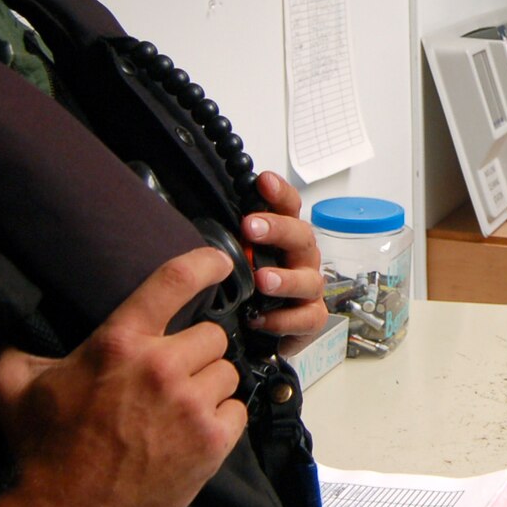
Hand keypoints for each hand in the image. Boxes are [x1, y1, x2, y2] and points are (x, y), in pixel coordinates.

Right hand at [0, 248, 246, 506]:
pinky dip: (222, 419)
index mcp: (118, 342)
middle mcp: (161, 367)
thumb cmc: (41, 449)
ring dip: (209, 385)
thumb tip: (13, 323)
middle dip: (195, 351)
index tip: (221, 262)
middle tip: (172, 375)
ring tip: (181, 407)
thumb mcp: (13, 387)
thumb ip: (19, 347)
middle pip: (212, 334)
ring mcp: (190, 405)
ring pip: (227, 372)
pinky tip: (194, 431)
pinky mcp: (211, 442)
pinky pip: (237, 410)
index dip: (206, 263)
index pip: (175, 280)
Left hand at [240, 170, 326, 336]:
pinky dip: (284, 320)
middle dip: (278, 229)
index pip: (289, 206)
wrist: (257, 324)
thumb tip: (195, 212)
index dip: (279, 193)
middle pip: (302, 236)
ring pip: (309, 280)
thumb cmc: (249, 282)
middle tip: (252, 228)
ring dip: (286, 279)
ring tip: (263, 280)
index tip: (264, 182)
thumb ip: (227, 236)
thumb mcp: (235, 254)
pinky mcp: (310, 317)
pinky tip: (260, 319)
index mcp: (284, 235)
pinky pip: (305, 318)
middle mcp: (300, 258)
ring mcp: (308, 287)